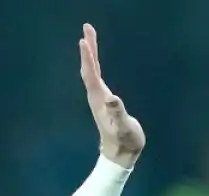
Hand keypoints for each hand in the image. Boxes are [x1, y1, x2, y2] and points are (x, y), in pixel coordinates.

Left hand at [79, 24, 144, 167]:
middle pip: (89, 68)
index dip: (88, 57)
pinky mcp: (105, 100)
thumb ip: (118, 114)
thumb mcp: (124, 128)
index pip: (91, 75)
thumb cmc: (124, 142)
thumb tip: (112, 99)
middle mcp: (97, 97)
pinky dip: (95, 63)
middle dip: (88, 48)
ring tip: (89, 36)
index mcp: (100, 100)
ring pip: (92, 71)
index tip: (84, 40)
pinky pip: (97, 76)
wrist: (119, 155)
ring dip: (90, 53)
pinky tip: (95, 59)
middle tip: (87, 28)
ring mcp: (100, 98)